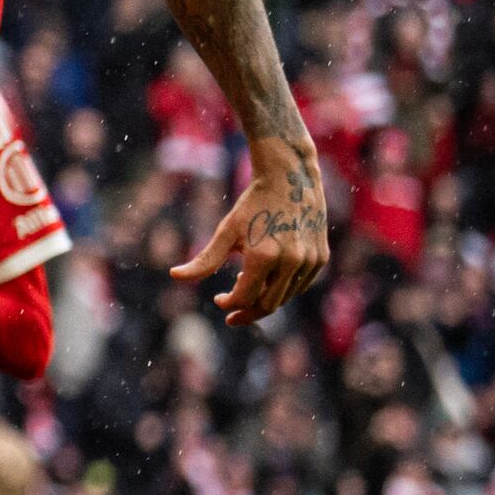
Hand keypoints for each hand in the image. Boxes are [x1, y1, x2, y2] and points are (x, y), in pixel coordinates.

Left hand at [172, 134, 328, 327]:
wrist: (290, 179)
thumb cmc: (252, 205)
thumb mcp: (226, 231)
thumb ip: (204, 260)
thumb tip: (174, 276)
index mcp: (264, 256)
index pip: (245, 298)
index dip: (229, 305)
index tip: (219, 300)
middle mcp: (291, 261)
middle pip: (268, 304)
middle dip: (248, 312)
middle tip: (232, 314)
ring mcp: (309, 260)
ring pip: (285, 296)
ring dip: (264, 299)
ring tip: (247, 285)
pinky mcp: (321, 257)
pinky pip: (300, 285)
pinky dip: (283, 288)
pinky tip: (268, 279)